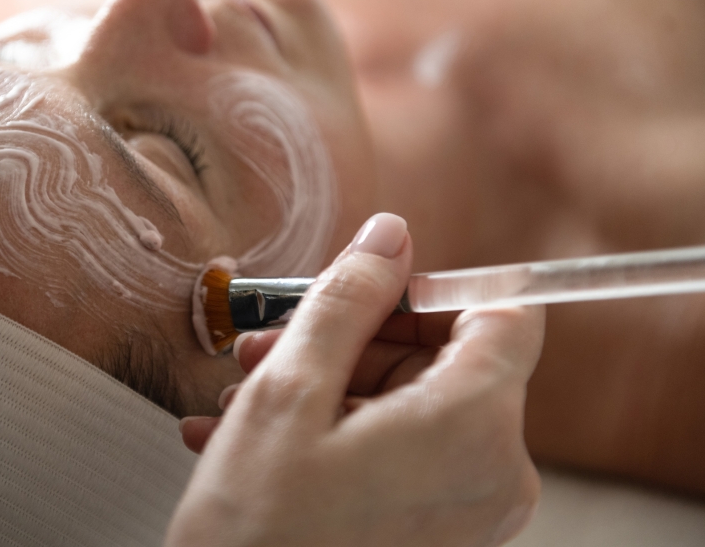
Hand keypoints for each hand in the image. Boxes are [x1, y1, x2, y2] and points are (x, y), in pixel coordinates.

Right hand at [166, 214, 544, 546]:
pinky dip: (336, 431)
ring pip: (411, 403)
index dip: (433, 288)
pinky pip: (401, 452)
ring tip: (249, 392)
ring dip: (329, 384)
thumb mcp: (291, 390)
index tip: (368, 287)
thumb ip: (349, 298)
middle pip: (445, 358)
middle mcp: (492, 472)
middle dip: (353, 338)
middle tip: (276, 340)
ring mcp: (469, 509)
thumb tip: (392, 236)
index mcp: (474, 426)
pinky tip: (258, 434)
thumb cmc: (259, 534)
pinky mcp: (439, 531)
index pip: (504, 313)